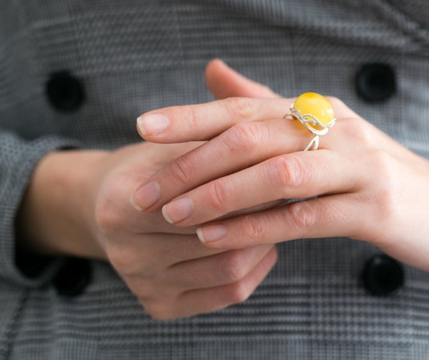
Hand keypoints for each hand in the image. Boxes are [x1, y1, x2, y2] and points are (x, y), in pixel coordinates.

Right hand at [16, 62, 280, 319]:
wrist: (113, 209)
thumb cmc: (152, 169)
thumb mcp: (172, 148)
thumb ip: (212, 152)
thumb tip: (272, 156)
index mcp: (121, 206)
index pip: (202, 199)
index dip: (246, 184)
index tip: (277, 170)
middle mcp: (126, 254)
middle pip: (217, 238)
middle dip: (259, 214)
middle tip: (288, 194)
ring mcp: (143, 286)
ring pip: (228, 269)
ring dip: (262, 243)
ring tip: (277, 217)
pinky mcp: (160, 307)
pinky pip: (227, 293)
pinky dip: (255, 269)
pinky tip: (261, 245)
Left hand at [132, 60, 428, 276]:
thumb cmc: (375, 175)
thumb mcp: (325, 137)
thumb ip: (268, 109)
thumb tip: (213, 72)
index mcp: (319, 112)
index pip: (247, 108)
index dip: (194, 116)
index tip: (145, 127)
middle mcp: (338, 130)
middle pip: (254, 137)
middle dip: (194, 162)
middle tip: (149, 189)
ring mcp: (360, 168)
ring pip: (278, 175)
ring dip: (220, 195)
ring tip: (174, 214)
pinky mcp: (376, 209)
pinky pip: (308, 217)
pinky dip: (259, 226)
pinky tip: (221, 236)